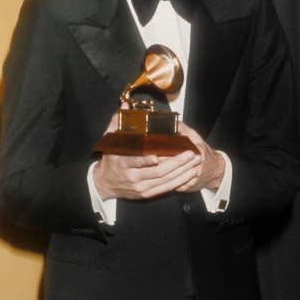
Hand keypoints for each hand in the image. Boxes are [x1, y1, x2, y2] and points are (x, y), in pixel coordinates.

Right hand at [92, 114, 219, 200]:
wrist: (105, 183)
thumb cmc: (110, 160)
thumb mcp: (110, 141)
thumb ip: (117, 123)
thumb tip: (124, 106)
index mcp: (122, 162)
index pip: (135, 161)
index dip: (146, 159)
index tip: (157, 156)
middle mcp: (132, 176)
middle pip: (157, 171)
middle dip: (176, 163)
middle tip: (189, 153)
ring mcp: (140, 186)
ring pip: (164, 180)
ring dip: (181, 172)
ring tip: (194, 162)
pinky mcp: (146, 193)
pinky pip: (165, 188)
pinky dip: (179, 181)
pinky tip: (188, 174)